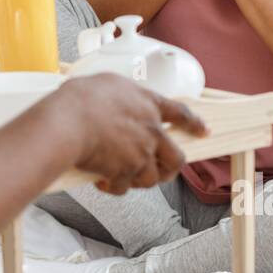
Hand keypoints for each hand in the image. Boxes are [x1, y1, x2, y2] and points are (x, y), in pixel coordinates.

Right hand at [54, 74, 205, 194]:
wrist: (68, 123)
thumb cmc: (80, 100)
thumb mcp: (107, 84)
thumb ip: (123, 96)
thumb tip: (119, 102)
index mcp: (148, 104)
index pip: (180, 113)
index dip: (194, 123)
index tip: (204, 131)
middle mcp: (151, 131)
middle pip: (175, 158)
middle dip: (170, 168)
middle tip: (162, 172)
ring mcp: (140, 154)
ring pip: (151, 178)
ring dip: (138, 180)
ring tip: (122, 176)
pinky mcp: (126, 173)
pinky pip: (124, 188)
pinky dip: (113, 187)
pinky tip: (101, 181)